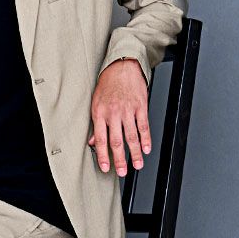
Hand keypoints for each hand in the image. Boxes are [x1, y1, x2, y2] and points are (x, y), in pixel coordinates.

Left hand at [87, 58, 150, 175]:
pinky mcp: (140, 106)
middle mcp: (113, 113)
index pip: (100, 139)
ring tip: (136, 165)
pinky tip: (146, 149)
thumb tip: (93, 142)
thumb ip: (96, 124)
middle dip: (119, 159)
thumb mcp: (95, 102)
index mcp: (99, 113)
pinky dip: (146, 139)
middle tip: (122, 172)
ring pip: (131, 136)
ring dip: (134, 153)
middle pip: (116, 141)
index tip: (105, 167)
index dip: (102, 155)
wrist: (122, 66)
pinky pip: (143, 125)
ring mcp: (128, 110)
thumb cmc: (108, 83)